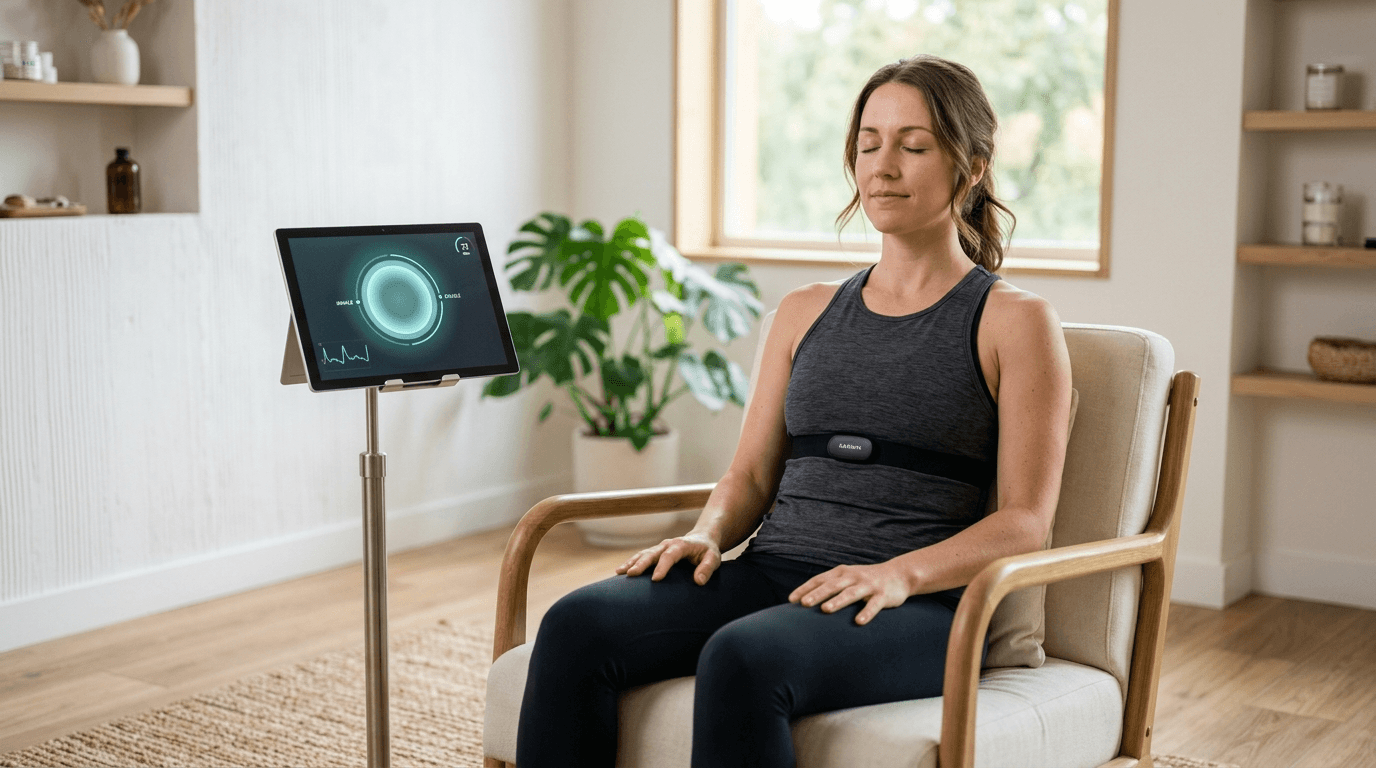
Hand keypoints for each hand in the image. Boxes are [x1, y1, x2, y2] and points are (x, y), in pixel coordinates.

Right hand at [615, 532, 721, 585]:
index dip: (662, 566)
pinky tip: (621, 571)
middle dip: (641, 563)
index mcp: (681, 545)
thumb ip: (707, 568)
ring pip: (643, 554)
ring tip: (619, 572)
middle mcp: (667, 544)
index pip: (670, 555)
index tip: (655, 579)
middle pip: (652, 553)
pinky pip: (641, 556)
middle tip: (631, 574)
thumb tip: (699, 581)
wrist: (702, 539)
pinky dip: (631, 562)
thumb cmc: (708, 551)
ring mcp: (659, 548)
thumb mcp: (714, 558)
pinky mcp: (655, 553)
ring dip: (631, 562)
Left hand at [788, 561, 912, 624]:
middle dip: (817, 594)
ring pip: (851, 593)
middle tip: (804, 604)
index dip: (805, 589)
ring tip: (825, 610)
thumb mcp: (847, 578)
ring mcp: (868, 585)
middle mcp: (853, 576)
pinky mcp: (883, 595)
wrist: (899, 574)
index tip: (791, 600)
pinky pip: (874, 605)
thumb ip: (830, 586)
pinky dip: (866, 612)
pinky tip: (859, 622)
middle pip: (832, 585)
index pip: (819, 579)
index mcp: (841, 573)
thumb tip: (805, 601)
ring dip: (838, 601)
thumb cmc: (866, 580)